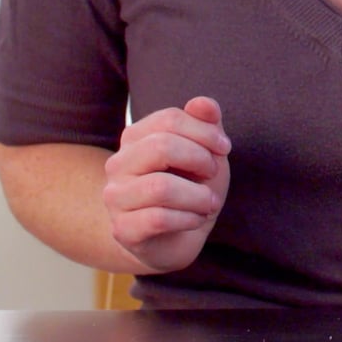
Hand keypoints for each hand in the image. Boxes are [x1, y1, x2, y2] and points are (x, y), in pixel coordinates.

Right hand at [102, 96, 230, 272]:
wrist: (172, 238)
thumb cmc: (188, 188)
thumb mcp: (204, 152)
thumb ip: (205, 124)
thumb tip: (204, 103)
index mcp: (134, 137)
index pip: (170, 119)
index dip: (205, 131)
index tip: (225, 147)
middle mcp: (118, 164)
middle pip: (161, 147)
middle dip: (200, 159)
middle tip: (214, 174)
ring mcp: (116, 198)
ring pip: (160, 187)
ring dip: (198, 196)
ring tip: (209, 203)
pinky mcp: (123, 230)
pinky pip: (158, 219)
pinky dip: (188, 218)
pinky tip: (196, 219)